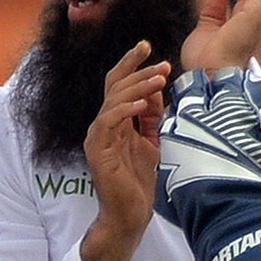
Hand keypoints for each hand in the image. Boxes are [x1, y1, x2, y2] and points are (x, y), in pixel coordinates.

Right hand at [80, 42, 170, 260]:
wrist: (129, 214)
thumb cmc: (138, 183)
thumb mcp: (151, 142)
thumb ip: (151, 117)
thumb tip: (155, 90)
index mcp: (115, 121)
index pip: (118, 84)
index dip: (131, 63)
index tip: (148, 46)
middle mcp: (103, 124)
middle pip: (114, 85)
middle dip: (138, 70)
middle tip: (162, 63)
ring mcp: (98, 136)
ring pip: (114, 99)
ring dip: (139, 86)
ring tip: (160, 79)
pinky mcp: (97, 149)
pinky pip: (109, 121)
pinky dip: (126, 109)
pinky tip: (145, 103)